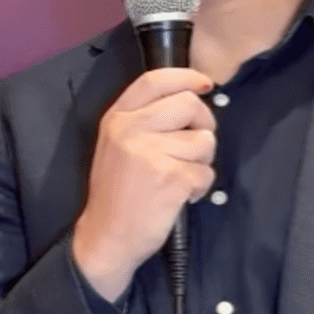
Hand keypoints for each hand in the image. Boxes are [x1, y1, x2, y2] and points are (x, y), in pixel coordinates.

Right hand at [72, 67, 216, 300]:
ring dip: (201, 162)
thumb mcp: (116, 146)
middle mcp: (130, 130)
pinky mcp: (170, 178)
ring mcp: (149, 153)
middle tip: (194, 147)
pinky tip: (180, 195)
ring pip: (204, 141)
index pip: (154, 80)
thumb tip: (190, 98)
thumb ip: (143, 120)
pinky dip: (200, 187)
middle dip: (203, 125)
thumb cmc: (116, 192)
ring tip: (179, 177)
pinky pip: (206, 172)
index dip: (186, 77)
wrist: (106, 236)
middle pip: (189, 104)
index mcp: (116, 119)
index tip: (204, 85)